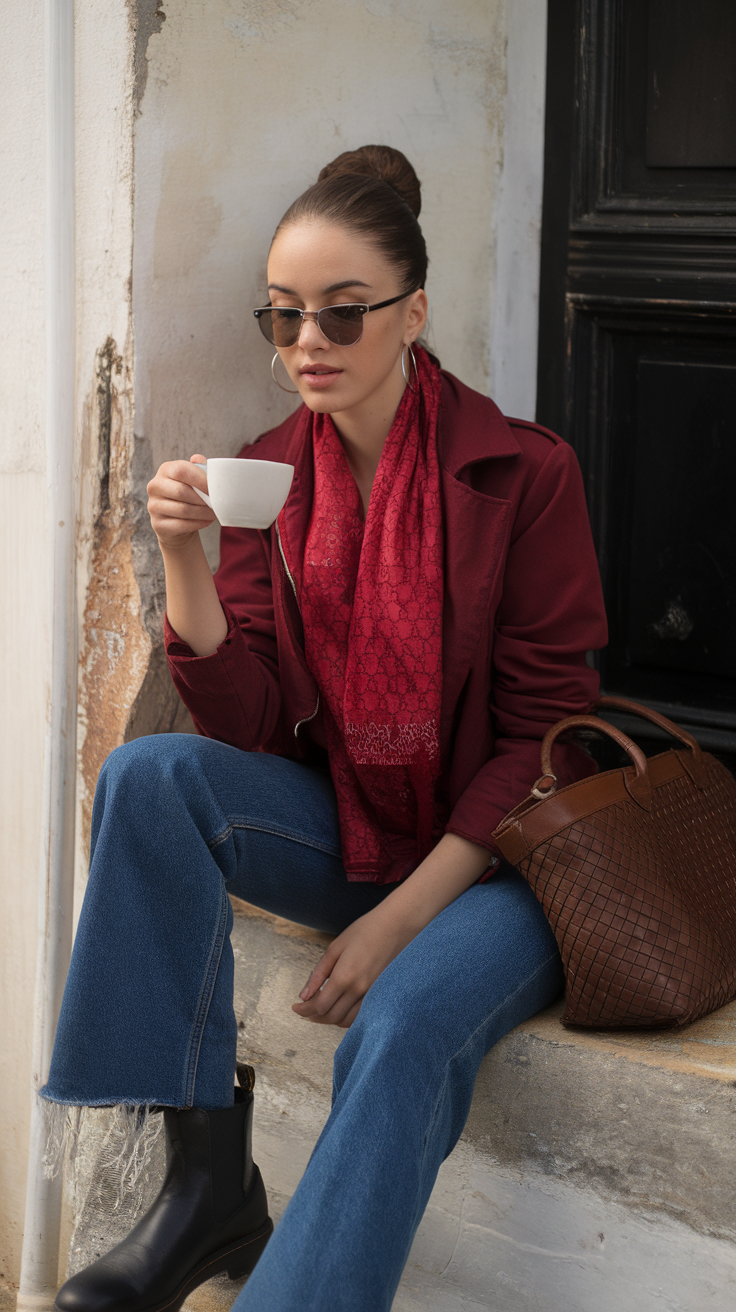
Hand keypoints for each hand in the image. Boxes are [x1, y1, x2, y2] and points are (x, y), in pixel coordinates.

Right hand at [147, 455, 214, 549]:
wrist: (176, 521)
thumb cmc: (189, 495)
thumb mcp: (194, 479)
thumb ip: (199, 468)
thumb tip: (198, 458)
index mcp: (166, 470)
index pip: (181, 470)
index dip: (201, 480)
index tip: (216, 489)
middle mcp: (155, 486)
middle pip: (181, 491)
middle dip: (203, 499)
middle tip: (217, 503)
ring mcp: (154, 506)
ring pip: (183, 510)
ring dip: (203, 513)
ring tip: (214, 513)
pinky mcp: (158, 524)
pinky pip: (181, 524)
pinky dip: (198, 523)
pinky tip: (206, 521)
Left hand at [291, 834, 492, 1028]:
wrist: (398, 925)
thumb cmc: (365, 931)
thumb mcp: (336, 947)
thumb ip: (319, 973)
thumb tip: (304, 995)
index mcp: (344, 977)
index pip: (319, 1006)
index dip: (304, 1010)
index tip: (295, 1007)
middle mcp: (359, 990)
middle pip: (331, 1017)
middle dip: (314, 1016)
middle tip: (304, 1010)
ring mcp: (373, 994)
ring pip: (347, 1021)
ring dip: (330, 1019)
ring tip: (320, 1010)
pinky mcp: (382, 994)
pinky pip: (362, 1016)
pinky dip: (347, 1018)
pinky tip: (341, 1009)